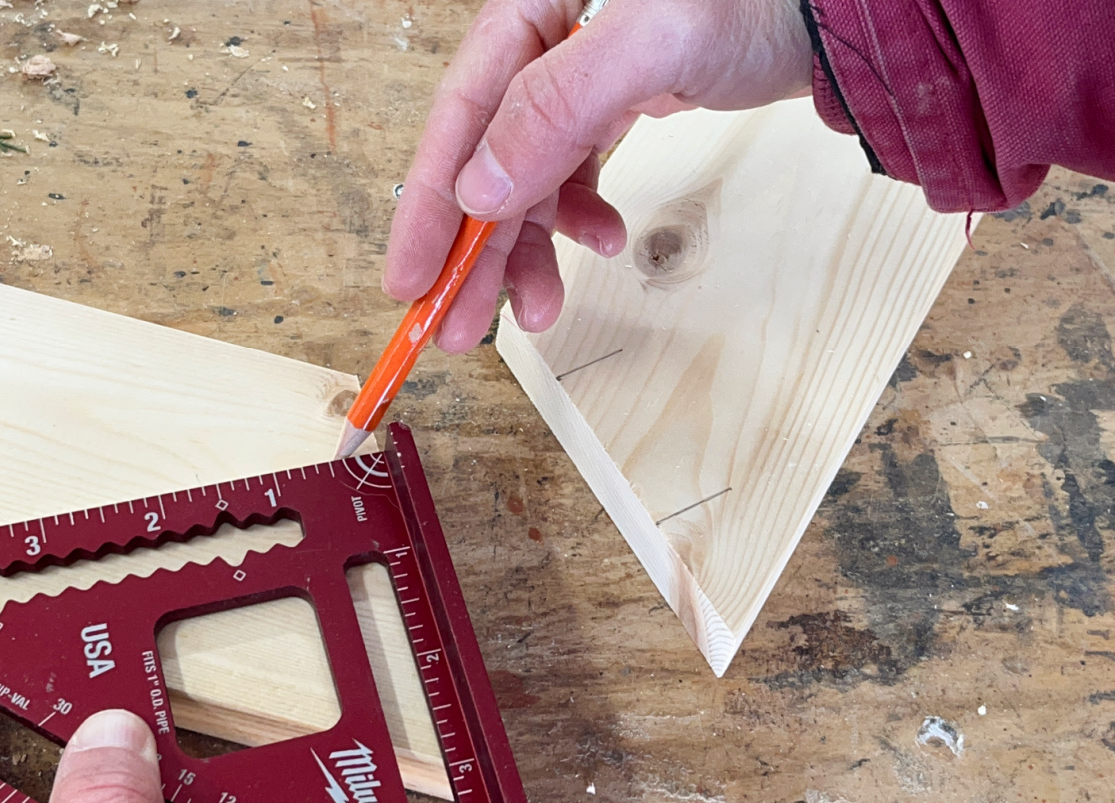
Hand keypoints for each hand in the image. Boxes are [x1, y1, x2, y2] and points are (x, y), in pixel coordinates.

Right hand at [384, 0, 812, 350]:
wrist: (833, 12)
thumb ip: (555, 109)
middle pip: (487, 160)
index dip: (431, 205)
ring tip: (540, 310)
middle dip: (476, 251)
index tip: (411, 280)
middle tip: (454, 328)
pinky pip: (573, 175)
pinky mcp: (610, 105)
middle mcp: (541, 41)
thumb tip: (479, 192)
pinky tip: (604, 243)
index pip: (461, 115)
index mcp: (529, 5)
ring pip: (530, 179)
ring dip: (530, 250)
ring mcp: (575, 77)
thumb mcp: (651, 42)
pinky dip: (580, 219)